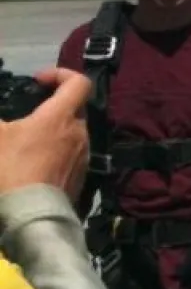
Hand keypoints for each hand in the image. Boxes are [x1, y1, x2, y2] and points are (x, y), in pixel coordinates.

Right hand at [0, 68, 91, 200]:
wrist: (30, 214)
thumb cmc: (11, 168)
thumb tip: (3, 123)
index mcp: (62, 117)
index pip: (79, 83)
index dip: (61, 74)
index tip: (39, 81)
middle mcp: (80, 133)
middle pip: (74, 109)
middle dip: (53, 106)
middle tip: (28, 113)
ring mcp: (83, 156)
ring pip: (73, 133)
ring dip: (54, 130)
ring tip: (28, 140)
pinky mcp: (81, 176)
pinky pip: (71, 154)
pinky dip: (56, 150)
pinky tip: (35, 161)